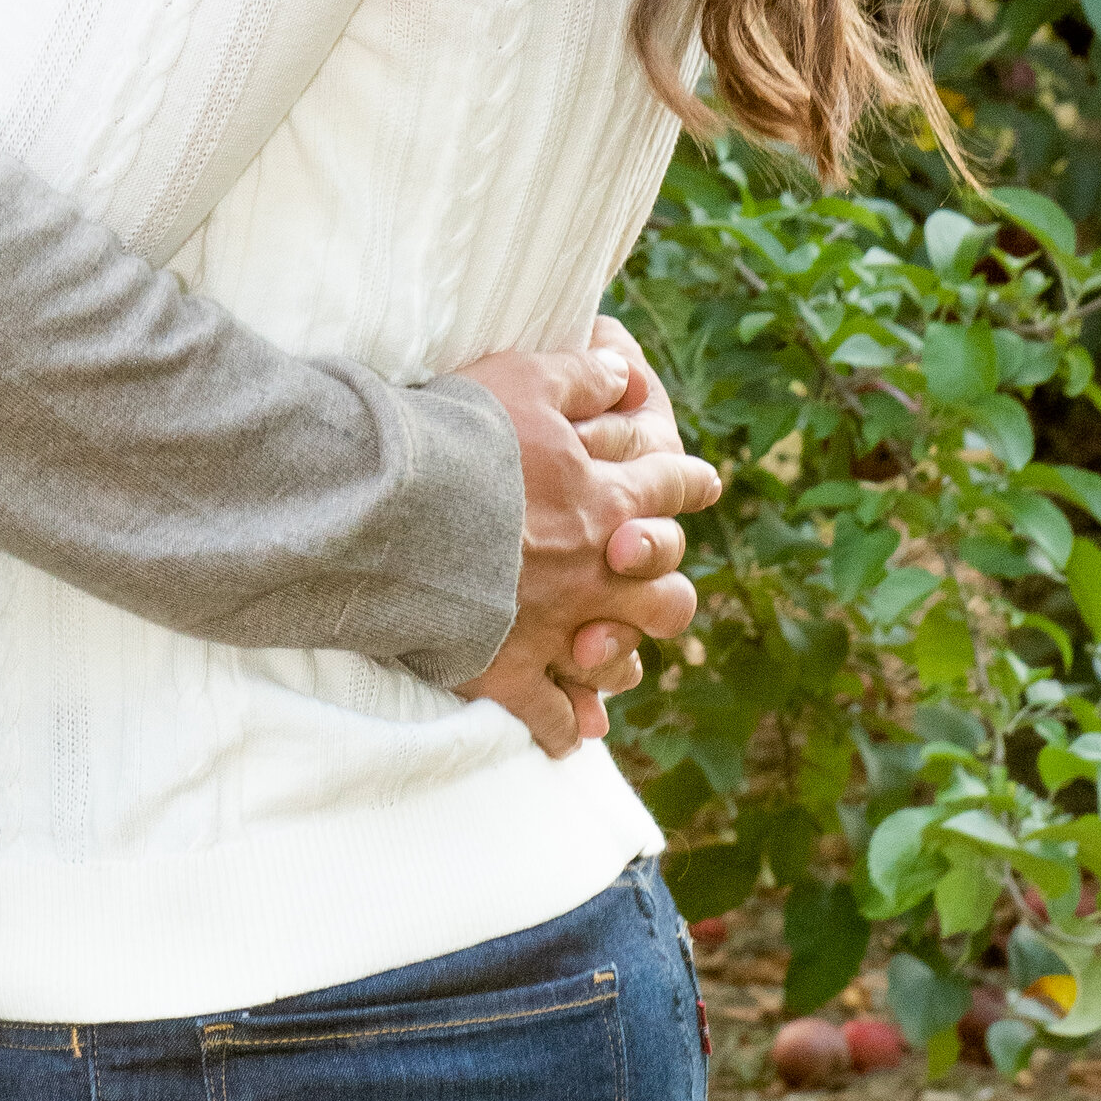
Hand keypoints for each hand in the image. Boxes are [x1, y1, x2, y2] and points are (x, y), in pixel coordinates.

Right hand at [450, 336, 719, 760]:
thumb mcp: (524, 380)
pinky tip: (573, 728)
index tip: (703, 481)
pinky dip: (569, 725)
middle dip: (667, 583)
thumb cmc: (461, 436)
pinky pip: (556, 717)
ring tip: (612, 651)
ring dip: (623, 658)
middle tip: (650, 573)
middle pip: (667, 593)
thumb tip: (621, 372)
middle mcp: (596, 572)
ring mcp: (558, 629)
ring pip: (621, 661)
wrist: (397, 508)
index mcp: (606, 500)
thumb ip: (579, 377)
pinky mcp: (512, 675)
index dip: (688, 482)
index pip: (669, 489)